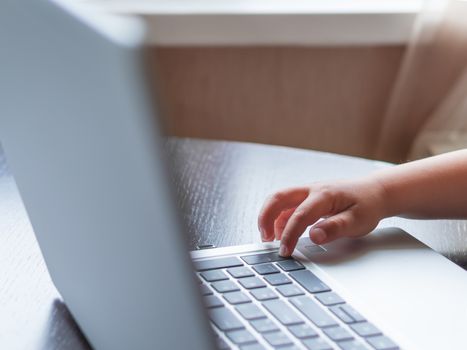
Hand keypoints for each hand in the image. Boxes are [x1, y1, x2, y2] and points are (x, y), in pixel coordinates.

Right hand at [257, 177, 386, 255]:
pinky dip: (279, 218)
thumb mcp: (358, 221)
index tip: (284, 252)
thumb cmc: (367, 205)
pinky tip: (282, 233)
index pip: (299, 215)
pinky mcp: (308, 197)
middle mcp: (312, 190)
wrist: (375, 192)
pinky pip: (287, 205)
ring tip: (270, 239)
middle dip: (265, 216)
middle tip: (264, 238)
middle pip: (278, 197)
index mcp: (324, 196)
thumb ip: (335, 228)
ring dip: (270, 217)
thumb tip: (314, 236)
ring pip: (280, 200)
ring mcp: (308, 192)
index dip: (289, 235)